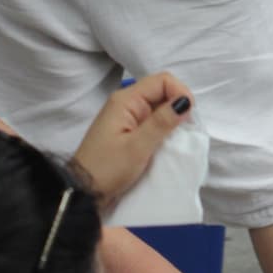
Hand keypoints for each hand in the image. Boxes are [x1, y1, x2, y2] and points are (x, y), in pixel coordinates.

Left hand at [72, 72, 193, 202]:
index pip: (162, 80)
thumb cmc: (108, 168)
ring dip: (171, 118)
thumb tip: (185, 101)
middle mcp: (126, 103)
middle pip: (160, 91)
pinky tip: (167, 142)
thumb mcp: (137, 147)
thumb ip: (162, 122)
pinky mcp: (128, 130)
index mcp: (126, 100)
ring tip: (177, 137)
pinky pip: (152, 120)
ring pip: (158, 106)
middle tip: (185, 129)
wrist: (83, 192)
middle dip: (178, 106)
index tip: (189, 116)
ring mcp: (127, 117)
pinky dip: (163, 128)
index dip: (180, 93)